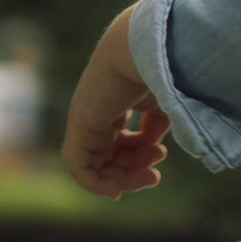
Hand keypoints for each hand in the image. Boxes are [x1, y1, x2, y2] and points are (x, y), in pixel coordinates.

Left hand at [62, 7, 171, 197]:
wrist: (139, 51)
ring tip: (151, 174)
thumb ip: (156, 126)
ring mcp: (85, 123)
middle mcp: (96, 115)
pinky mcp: (78, 130)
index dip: (139, 154)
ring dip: (125, 178)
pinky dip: (97, 185)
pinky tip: (117, 190)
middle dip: (135, 169)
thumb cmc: (156, 70)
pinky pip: (80, 169)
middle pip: (110, 155)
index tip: (160, 156)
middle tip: (157, 174)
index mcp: (114, 104)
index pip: (121, 139)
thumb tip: (156, 147)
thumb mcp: (161, 102)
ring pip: (98, 166)